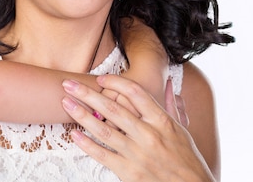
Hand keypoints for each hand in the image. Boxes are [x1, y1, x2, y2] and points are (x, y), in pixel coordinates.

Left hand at [61, 75, 214, 181]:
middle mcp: (148, 135)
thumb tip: (166, 82)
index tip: (100, 79)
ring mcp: (138, 154)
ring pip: (104, 130)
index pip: (135, 93)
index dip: (115, 82)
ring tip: (65, 103)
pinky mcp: (129, 173)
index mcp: (162, 121)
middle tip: (68, 84)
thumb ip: (171, 105)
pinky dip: (87, 144)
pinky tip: (74, 135)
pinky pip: (103, 155)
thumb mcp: (182, 130)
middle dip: (88, 94)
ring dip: (82, 115)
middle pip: (113, 109)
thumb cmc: (187, 160)